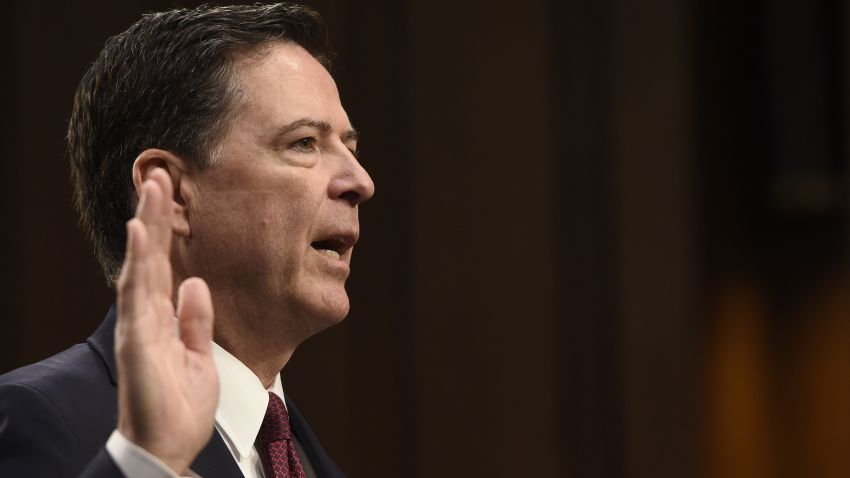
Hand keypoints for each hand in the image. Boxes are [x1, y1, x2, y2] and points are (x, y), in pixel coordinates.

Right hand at [115, 168, 218, 473]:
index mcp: (162, 318)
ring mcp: (138, 326)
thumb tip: (196, 283)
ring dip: (145, 225)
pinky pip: (136, 296)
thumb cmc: (181, 406)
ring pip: (140, 266)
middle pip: (149, 256)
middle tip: (160, 174)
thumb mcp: (199, 355)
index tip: (173, 196)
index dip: (167, 231)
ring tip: (151, 187)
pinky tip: (139, 232)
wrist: (170, 446)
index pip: (164, 265)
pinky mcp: (136, 341)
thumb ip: (195, 319)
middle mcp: (146, 316)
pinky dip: (137, 262)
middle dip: (154, 216)